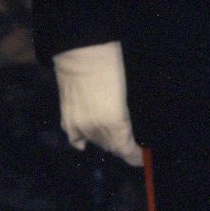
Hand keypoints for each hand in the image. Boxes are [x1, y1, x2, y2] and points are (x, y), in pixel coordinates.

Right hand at [52, 41, 142, 165]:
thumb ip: (126, 117)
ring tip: (114, 138)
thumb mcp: (125, 96)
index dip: (136, 157)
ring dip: (105, 141)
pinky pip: (74, 138)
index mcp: (115, 124)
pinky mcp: (66, 118)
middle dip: (122, 147)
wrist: (81, 52)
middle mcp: (95, 130)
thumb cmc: (111, 67)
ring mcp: (78, 125)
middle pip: (111, 147)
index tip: (143, 158)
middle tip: (132, 144)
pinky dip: (81, 140)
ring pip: (95, 142)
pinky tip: (85, 142)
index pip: (127, 151)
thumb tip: (126, 128)